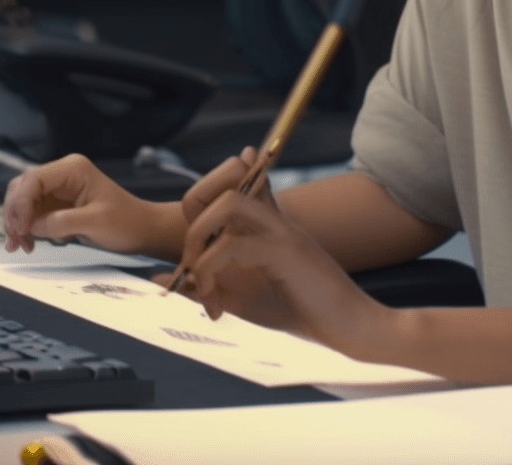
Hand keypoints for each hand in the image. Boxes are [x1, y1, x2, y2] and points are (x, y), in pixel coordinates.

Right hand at [2, 153, 151, 253]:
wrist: (142, 229)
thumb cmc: (126, 221)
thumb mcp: (96, 222)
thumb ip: (62, 222)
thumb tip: (32, 226)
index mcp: (73, 168)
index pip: (33, 179)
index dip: (20, 203)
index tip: (20, 229)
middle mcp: (63, 174)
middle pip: (23, 187)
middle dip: (14, 213)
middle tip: (15, 240)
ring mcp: (58, 189)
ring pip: (23, 201)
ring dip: (16, 223)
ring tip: (19, 246)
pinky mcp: (57, 204)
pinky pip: (32, 213)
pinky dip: (25, 228)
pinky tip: (29, 243)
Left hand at [169, 153, 391, 356]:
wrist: (353, 328)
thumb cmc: (302, 311)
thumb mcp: (243, 298)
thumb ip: (205, 284)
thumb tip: (158, 279)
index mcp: (266, 221)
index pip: (230, 183)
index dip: (202, 202)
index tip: (194, 251)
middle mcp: (273, 217)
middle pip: (222, 183)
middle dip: (192, 220)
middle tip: (190, 269)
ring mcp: (281, 229)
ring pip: (227, 204)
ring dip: (199, 239)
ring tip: (199, 279)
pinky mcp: (286, 250)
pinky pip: (233, 246)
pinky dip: (211, 273)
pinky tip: (216, 306)